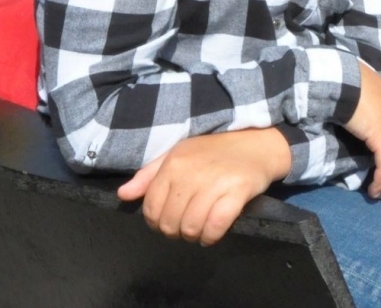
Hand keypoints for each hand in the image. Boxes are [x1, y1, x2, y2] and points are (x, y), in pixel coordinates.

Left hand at [116, 127, 292, 245]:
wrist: (257, 144)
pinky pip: (215, 227)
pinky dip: (211, 237)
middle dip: (175, 231)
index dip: (156, 222)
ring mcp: (214, 183)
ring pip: (190, 227)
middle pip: (169, 222)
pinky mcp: (236, 192)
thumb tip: (123, 195)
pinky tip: (212, 233)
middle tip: (186, 226)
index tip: (168, 221)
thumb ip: (149, 176)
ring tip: (199, 230)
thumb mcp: (178, 155)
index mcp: (173, 163)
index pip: (151, 208)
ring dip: (194, 236)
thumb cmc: (213, 151)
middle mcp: (190, 173)